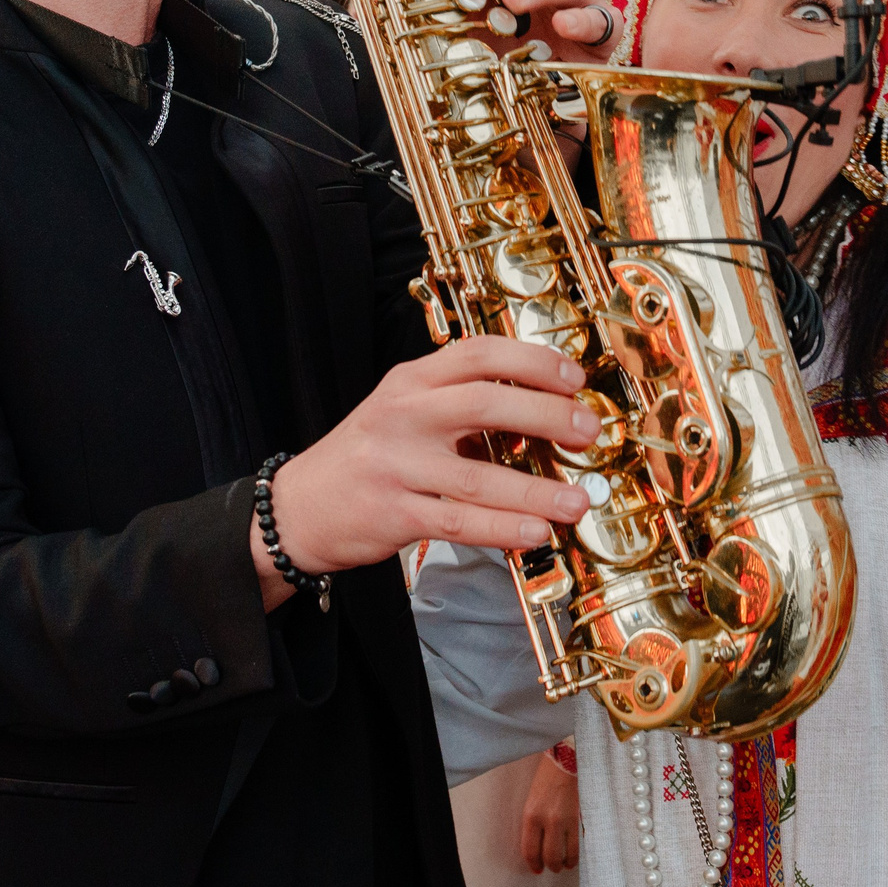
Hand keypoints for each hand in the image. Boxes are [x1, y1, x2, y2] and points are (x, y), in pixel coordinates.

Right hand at [254, 336, 601, 610]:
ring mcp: (396, 465)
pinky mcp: (392, 512)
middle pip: (486, 404)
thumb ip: (460, 401)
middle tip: (589, 432)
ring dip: (536, 490)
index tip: (574, 378)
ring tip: (577, 501)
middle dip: (548, 416)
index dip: (533, 361)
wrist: (298, 507)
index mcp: (412, 381)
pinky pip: (457, 521)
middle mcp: (403, 415)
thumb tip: (544, 407)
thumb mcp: (405, 409)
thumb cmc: (368, 456)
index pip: (479, 354)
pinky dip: (501, 528)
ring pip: (477, 476)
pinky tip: (535, 532)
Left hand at [520, 748, 580, 872]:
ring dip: (566, 863)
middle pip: (549, 856)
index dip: (533, 864)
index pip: (529, 850)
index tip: (537, 869)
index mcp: (530, 815)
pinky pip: (579, 843)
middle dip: (551, 866)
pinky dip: (578, 852)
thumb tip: (539, 846)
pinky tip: (577, 854)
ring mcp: (566, 819)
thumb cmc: (547, 778)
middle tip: (553, 868)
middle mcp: (547, 820)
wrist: (566, 759)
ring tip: (566, 865)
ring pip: (566, 853)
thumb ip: (534, 823)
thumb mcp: (532, 801)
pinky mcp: (580, 817)